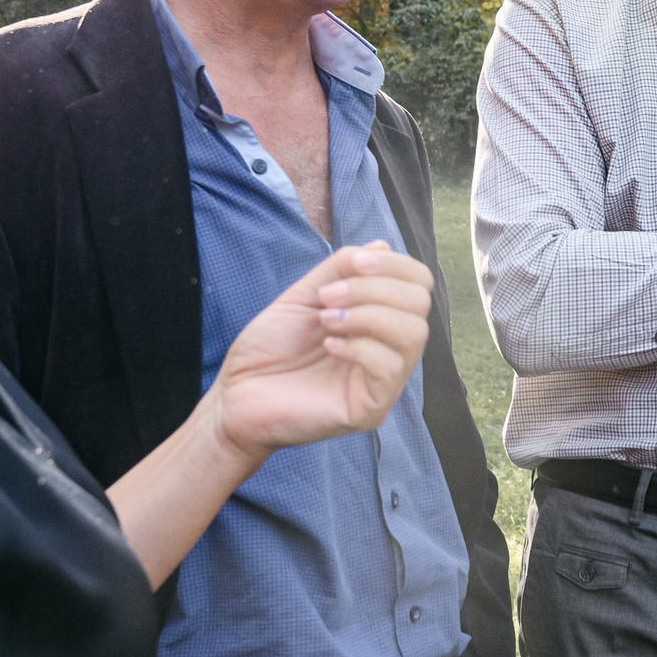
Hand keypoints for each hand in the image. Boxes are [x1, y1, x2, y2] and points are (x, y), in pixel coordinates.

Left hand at [208, 242, 432, 471]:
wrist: (236, 393)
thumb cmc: (270, 348)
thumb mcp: (306, 295)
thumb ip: (342, 269)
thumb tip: (382, 247)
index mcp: (380, 321)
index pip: (418, 285)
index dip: (393, 265)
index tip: (353, 263)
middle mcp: (390, 350)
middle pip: (420, 303)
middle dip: (374, 289)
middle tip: (328, 298)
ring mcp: (385, 383)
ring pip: (413, 334)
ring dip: (367, 315)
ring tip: (326, 320)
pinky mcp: (372, 410)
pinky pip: (389, 367)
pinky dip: (358, 347)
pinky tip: (328, 347)